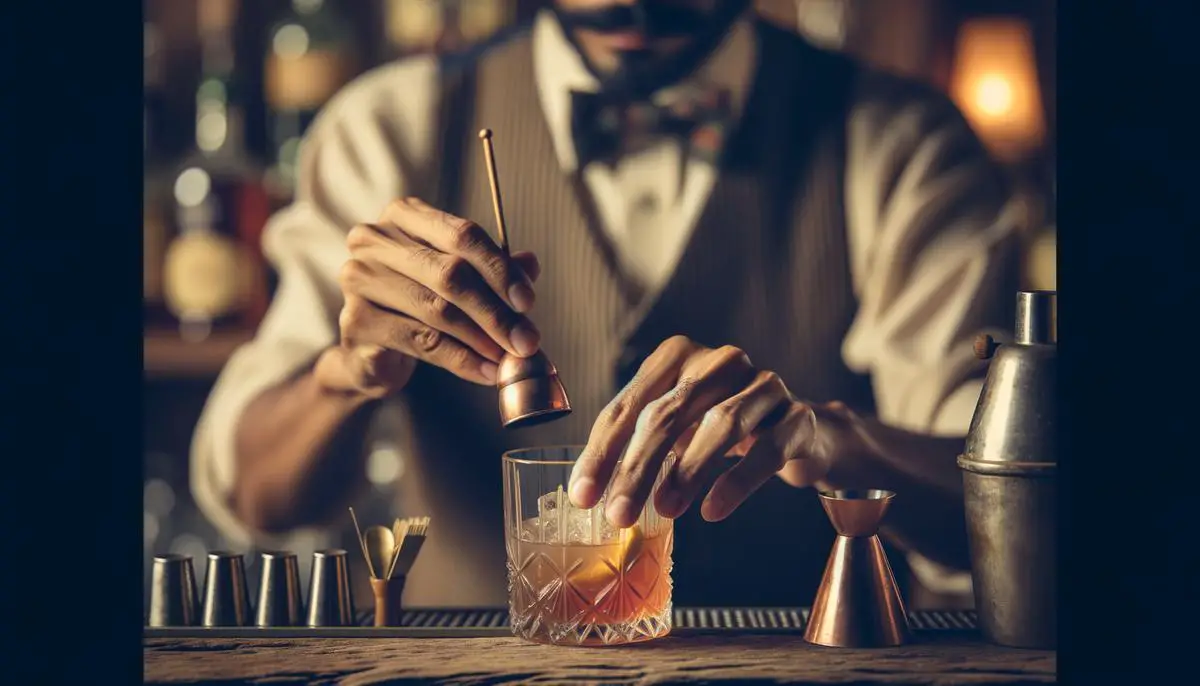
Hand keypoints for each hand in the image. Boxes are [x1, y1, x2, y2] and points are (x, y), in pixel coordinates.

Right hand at [316, 197, 541, 397]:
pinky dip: (461, 360)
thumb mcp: (460, 280)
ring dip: (482, 339)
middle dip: (496, 312)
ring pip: (437, 310)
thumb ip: (493, 270)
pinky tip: (485, 372)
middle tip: (526, 340)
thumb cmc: (419, 303)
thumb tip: (531, 264)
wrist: (372, 351)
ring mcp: (360, 279)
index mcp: (404, 216)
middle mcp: (375, 240)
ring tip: (508, 358)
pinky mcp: (356, 322)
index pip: (462, 234)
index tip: (528, 303)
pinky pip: (422, 342)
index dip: (500, 269)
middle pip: (451, 274)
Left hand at [569, 336, 859, 526]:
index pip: (630, 404)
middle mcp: (719, 361)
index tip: (583, 496)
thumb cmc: (723, 432)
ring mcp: (763, 384)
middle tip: (618, 513)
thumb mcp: (677, 432)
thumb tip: (592, 493)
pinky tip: (713, 509)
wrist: (804, 434)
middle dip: (638, 467)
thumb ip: (639, 449)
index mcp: (678, 357)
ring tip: (664, 510)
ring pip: (719, 423)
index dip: (603, 451)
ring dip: (687, 471)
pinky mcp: (798, 416)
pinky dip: (736, 481)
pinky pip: (766, 448)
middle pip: (669, 413)